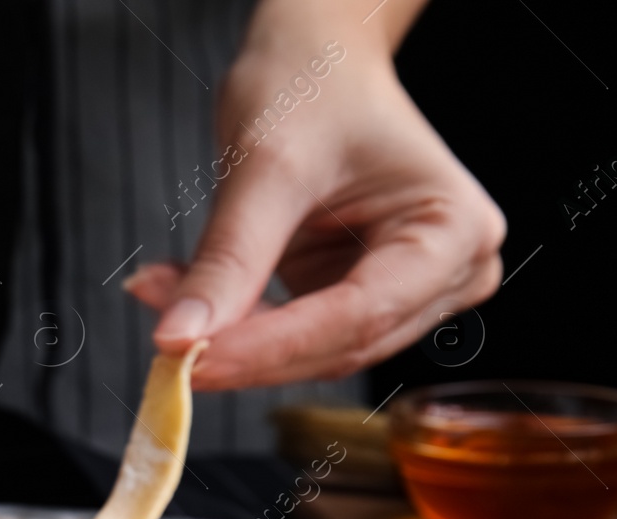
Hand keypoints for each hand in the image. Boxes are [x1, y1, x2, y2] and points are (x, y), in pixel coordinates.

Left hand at [128, 24, 504, 390]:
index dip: (272, 345)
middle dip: (244, 347)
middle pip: (338, 344)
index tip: (195, 359)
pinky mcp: (356, 301)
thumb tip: (180, 338)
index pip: (359, 314)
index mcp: (456, 229)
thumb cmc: (312, 86)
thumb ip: (228, 259)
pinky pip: (290, 336)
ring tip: (160, 297)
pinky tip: (178, 295)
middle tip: (163, 346)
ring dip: (231, 338)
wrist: (314, 61)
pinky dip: (233, 323)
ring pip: (311, 352)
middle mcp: (448, 271)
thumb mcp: (267, 166)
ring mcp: (405, 292)